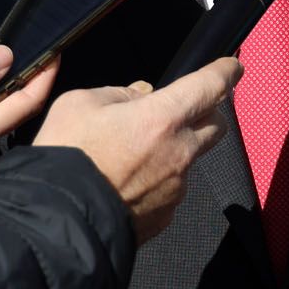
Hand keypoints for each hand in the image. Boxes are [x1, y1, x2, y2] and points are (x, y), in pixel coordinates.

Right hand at [34, 58, 239, 241]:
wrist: (56, 221)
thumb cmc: (65, 157)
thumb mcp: (80, 103)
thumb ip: (118, 94)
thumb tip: (139, 97)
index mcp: (163, 118)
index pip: (211, 87)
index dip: (225, 72)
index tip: (231, 66)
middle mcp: (179, 153)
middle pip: (216, 125)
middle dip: (206, 112)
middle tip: (180, 110)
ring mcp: (176, 188)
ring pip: (189, 160)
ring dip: (173, 150)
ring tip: (132, 155)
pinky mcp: (165, 216)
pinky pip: (170, 190)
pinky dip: (157, 180)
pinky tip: (126, 183)